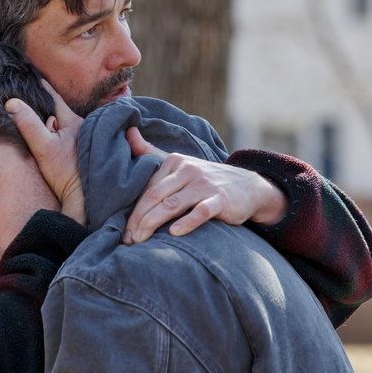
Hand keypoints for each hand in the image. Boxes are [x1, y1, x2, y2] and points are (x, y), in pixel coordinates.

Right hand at [6, 81, 85, 223]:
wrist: (85, 197)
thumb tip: (12, 102)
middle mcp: (84, 126)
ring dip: (56, 123)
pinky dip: (62, 134)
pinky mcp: (88, 151)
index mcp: (74, 121)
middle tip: (34, 100)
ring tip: (44, 123)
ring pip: (66, 124)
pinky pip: (72, 135)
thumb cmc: (66, 173)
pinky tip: (56, 140)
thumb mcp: (43, 147)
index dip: (42, 87)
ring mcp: (87, 138)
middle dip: (48, 107)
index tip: (33, 76)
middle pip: (61, 111)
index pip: (55, 98)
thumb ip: (29, 124)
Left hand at [123, 128, 287, 243]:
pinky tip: (174, 234)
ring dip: (153, 224)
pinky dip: (186, 222)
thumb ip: (151, 152)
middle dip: (139, 219)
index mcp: (175, 161)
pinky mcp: (220, 199)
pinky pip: (201, 211)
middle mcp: (188, 170)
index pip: (147, 188)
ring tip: (141, 241)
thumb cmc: (204, 179)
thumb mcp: (178, 163)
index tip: (124, 231)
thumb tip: (128, 132)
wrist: (247, 186)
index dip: (134, 211)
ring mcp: (205, 184)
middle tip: (129, 239)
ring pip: (173, 204)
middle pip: (155, 196)